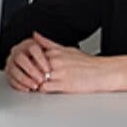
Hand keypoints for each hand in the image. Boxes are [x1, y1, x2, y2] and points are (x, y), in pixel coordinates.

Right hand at [4, 35, 50, 91]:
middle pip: (21, 59)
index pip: (32, 48)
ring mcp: (11, 62)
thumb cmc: (46, 58)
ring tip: (35, 86)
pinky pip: (10, 78)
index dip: (40, 59)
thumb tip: (36, 34)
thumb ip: (46, 43)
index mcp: (28, 44)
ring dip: (25, 79)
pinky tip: (27, 88)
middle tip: (41, 79)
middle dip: (31, 70)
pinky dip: (19, 85)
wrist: (40, 66)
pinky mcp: (9, 72)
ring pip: (14, 70)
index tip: (48, 69)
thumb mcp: (50, 50)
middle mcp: (17, 52)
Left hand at [10, 33, 126, 93]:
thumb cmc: (87, 63)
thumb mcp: (67, 49)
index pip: (31, 56)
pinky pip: (45, 88)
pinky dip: (40, 90)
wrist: (105, 72)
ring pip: (36, 78)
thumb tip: (34, 35)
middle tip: (22, 78)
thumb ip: (48, 44)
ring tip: (31, 85)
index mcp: (55, 52)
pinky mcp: (64, 85)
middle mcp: (55, 61)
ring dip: (32, 83)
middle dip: (26, 73)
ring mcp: (59, 73)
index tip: (22, 67)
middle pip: (31, 67)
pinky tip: (42, 90)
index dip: (25, 63)